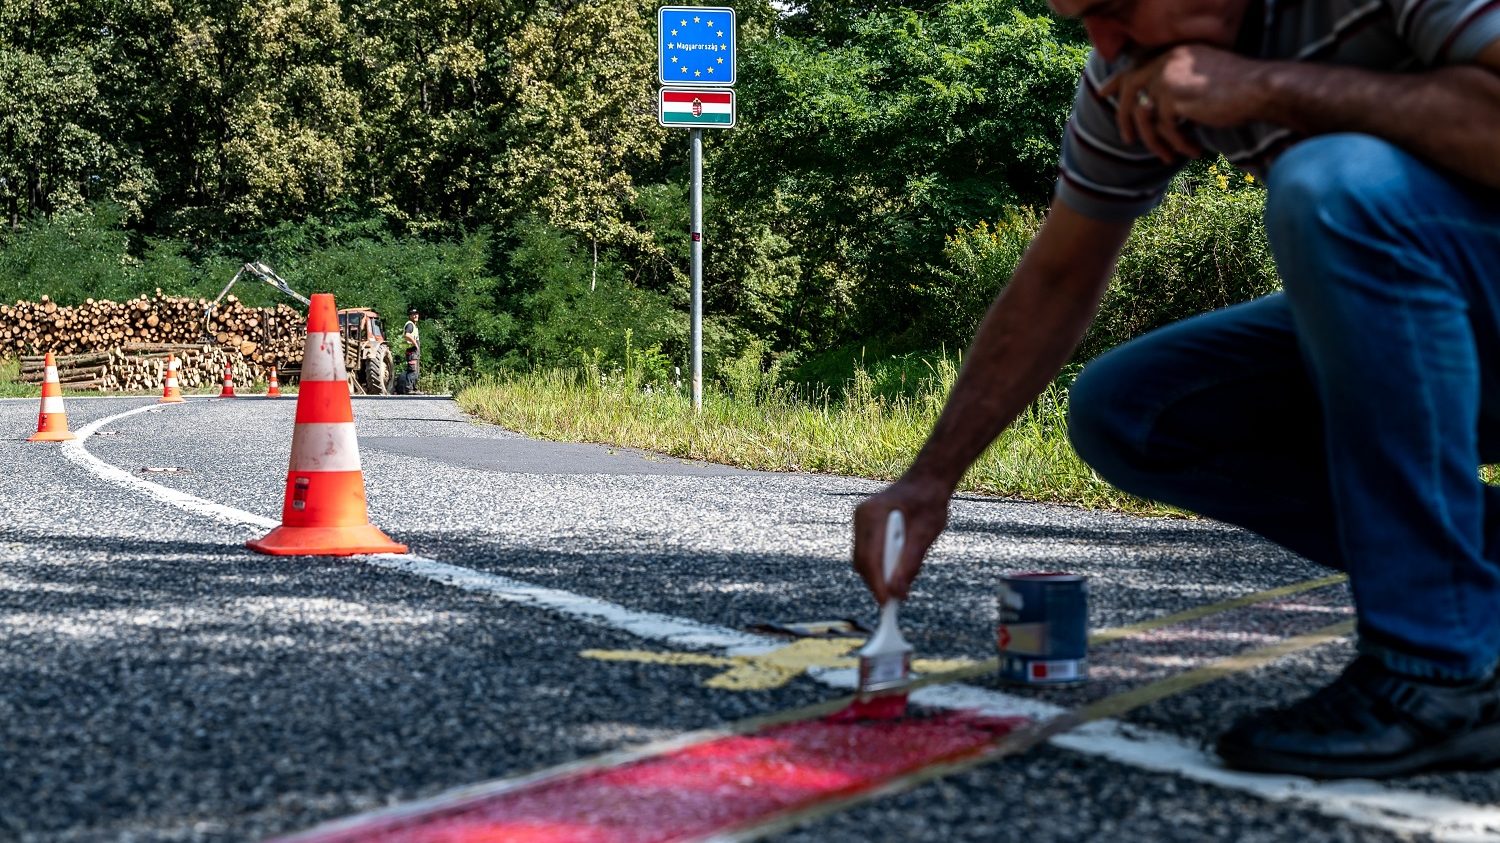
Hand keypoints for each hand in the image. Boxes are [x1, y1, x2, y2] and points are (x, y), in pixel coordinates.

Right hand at [852, 474, 952, 604]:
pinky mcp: (864, 526)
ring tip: (901, 583)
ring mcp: (860, 520)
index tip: (887, 604)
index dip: (877, 584)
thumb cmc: (929, 502)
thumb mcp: (925, 534)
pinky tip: (897, 565)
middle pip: (863, 561)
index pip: (870, 558)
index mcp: (875, 515)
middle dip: (878, 583)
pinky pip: (867, 552)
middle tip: (897, 600)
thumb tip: (898, 593)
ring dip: (880, 574)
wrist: (926, 481)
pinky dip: (881, 564)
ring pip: (863, 559)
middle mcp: (862, 516)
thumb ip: (910, 564)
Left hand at [1100, 45, 1269, 162]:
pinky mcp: (1174, 97)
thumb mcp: (1202, 81)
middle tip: (1127, 140)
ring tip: (1167, 156)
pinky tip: (1192, 152)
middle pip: (1131, 91)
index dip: (1116, 82)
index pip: (1135, 66)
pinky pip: (1165, 128)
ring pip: (1146, 116)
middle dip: (1124, 118)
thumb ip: (1176, 86)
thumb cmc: (1239, 89)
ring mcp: (1168, 77)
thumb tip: (1151, 109)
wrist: (1261, 89)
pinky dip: (1178, 144)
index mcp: (1173, 53)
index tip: (1102, 94)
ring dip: (1155, 141)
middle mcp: (1166, 60)